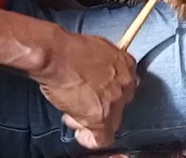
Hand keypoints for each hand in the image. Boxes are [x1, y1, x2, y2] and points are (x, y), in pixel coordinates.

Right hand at [30, 28, 137, 149]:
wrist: (57, 57)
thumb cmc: (69, 48)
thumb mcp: (96, 47)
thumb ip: (104, 62)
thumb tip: (99, 71)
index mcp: (126, 65)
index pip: (127, 84)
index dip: (110, 90)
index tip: (100, 91)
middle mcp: (126, 84)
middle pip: (121, 104)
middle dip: (103, 105)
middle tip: (85, 102)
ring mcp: (114, 102)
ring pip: (112, 122)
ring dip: (93, 119)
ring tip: (74, 112)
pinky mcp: (101, 119)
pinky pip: (102, 138)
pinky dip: (90, 138)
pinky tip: (81, 133)